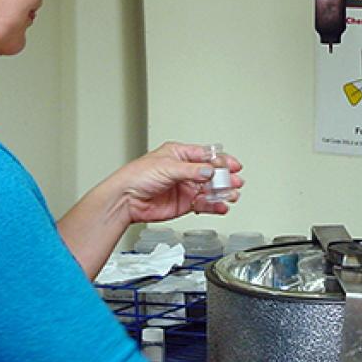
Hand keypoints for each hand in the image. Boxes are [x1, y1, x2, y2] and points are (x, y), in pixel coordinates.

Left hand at [115, 141, 243, 223]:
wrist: (126, 199)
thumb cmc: (137, 176)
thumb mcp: (167, 167)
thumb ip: (191, 170)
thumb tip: (210, 171)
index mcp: (180, 155)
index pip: (207, 155)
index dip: (222, 160)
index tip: (233, 166)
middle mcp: (185, 171)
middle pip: (212, 173)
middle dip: (226, 177)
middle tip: (235, 182)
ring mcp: (186, 187)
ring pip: (211, 189)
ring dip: (223, 192)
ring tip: (231, 195)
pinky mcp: (185, 203)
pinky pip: (205, 204)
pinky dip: (215, 206)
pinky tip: (222, 206)